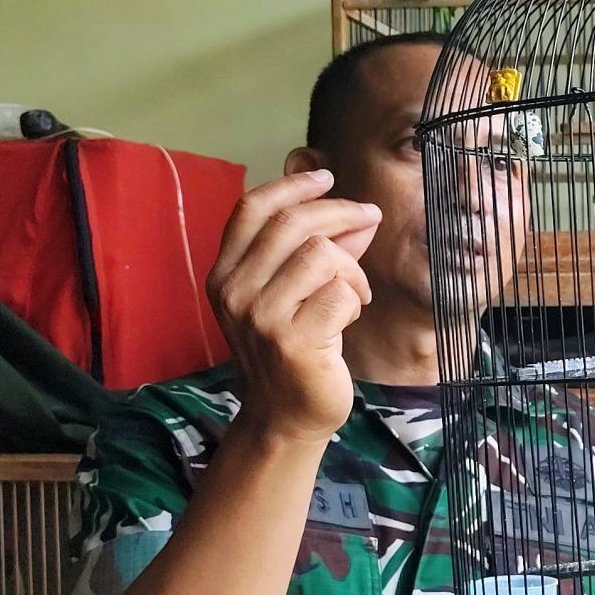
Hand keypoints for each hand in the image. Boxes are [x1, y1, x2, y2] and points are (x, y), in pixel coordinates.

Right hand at [206, 171, 380, 441]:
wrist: (285, 417)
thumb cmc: (293, 350)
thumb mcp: (293, 293)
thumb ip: (319, 250)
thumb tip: (359, 213)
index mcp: (225, 273)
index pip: (252, 209)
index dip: (293, 186)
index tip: (327, 176)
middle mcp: (234, 291)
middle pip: (292, 223)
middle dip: (340, 213)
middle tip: (369, 218)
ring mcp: (260, 316)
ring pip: (320, 254)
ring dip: (351, 268)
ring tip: (355, 293)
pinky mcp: (291, 340)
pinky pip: (339, 292)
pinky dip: (355, 298)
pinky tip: (350, 316)